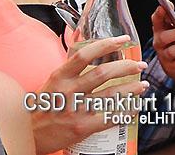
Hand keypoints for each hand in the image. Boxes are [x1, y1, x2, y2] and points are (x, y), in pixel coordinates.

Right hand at [32, 35, 147, 154]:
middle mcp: (68, 91)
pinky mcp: (82, 127)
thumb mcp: (54, 81)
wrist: (31, 134)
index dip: (106, 44)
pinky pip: (111, 117)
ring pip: (111, 95)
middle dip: (127, 67)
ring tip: (142, 85)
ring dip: (132, 88)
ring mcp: (76, 110)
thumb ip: (73, 65)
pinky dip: (126, 111)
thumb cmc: (46, 104)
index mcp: (60, 77)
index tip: (124, 40)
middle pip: (103, 73)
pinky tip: (134, 106)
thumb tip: (89, 40)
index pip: (85, 55)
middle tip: (140, 65)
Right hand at [151, 7, 174, 94]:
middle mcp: (159, 45)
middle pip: (163, 39)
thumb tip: (168, 4)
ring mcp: (164, 58)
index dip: (158, 15)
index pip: (156, 22)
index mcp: (160, 32)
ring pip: (172, 51)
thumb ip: (172, 19)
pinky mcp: (172, 69)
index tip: (163, 7)